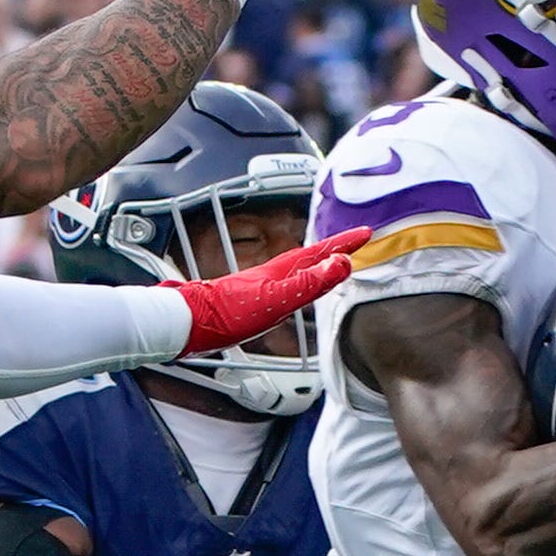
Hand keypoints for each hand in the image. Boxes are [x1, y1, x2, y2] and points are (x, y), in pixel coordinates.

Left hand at [173, 226, 367, 353]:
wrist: (191, 322)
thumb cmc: (229, 314)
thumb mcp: (276, 301)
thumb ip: (309, 284)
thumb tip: (341, 264)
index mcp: (281, 271)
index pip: (320, 253)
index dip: (344, 244)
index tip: (365, 233)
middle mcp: (273, 274)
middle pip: (311, 257)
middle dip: (335, 250)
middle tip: (355, 243)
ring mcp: (263, 285)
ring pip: (299, 268)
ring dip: (319, 263)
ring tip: (333, 261)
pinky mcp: (254, 298)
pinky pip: (288, 283)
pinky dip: (302, 279)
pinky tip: (296, 288)